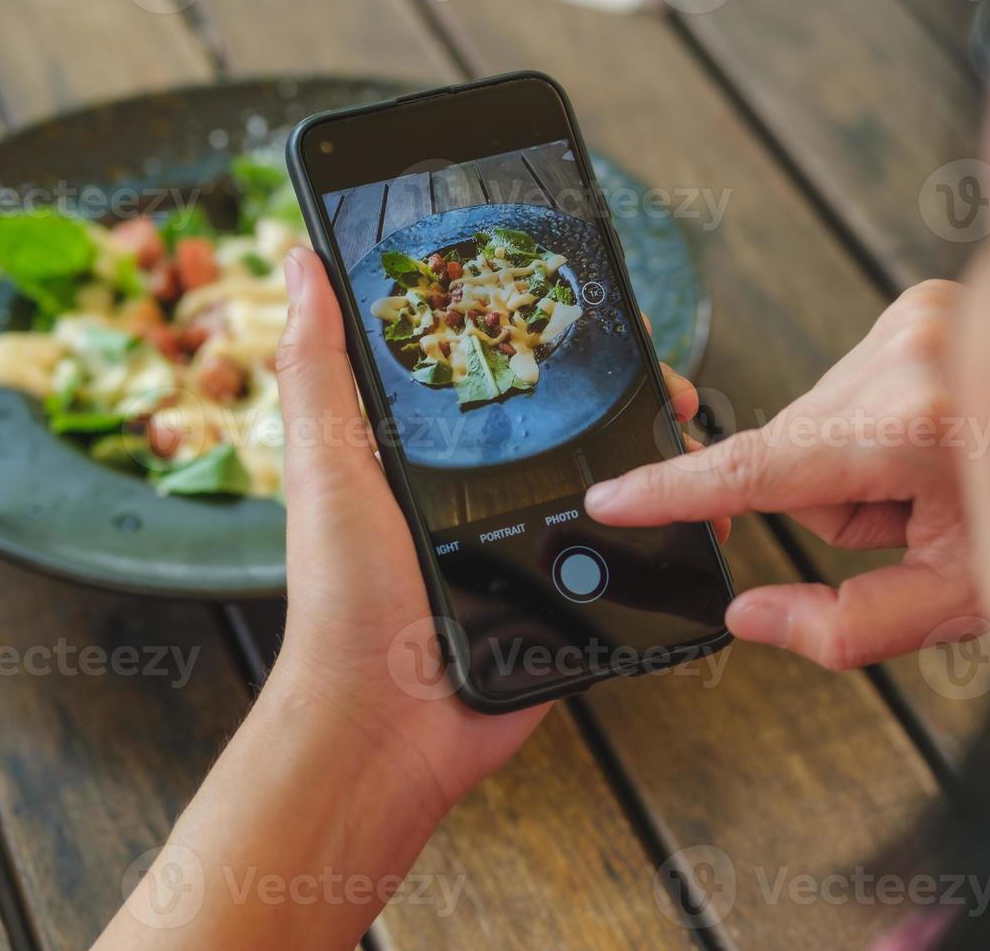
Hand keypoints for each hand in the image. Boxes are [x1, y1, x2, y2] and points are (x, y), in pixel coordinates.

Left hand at [268, 249, 716, 807]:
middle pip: (561, 419)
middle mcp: (478, 490)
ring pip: (602, 480)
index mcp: (422, 452)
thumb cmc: (344, 602)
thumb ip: (319, 371)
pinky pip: (618, 549)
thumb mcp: (329, 470)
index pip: (490, 369)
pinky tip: (688, 501)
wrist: (389, 727)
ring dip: (650, 452)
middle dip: (617, 389)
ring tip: (689, 429)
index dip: (537, 329)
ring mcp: (525, 541)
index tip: (584, 297)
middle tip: (660, 375)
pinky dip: (655, 523)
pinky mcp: (560, 592)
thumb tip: (301, 262)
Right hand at [586, 281, 984, 669]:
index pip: (762, 470)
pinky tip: (936, 441)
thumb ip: (846, 626)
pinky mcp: (923, 303)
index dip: (676, 494)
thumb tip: (750, 615)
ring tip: (936, 478)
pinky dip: (873, 428)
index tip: (613, 499)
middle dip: (830, 500)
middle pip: (790, 451)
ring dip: (852, 464)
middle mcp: (912, 349)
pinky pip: (848, 387)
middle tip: (916, 522)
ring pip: (815, 420)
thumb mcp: (966, 601)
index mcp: (923, 424)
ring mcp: (921, 314)